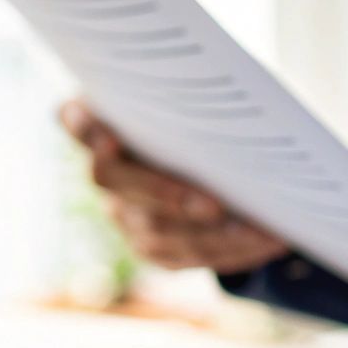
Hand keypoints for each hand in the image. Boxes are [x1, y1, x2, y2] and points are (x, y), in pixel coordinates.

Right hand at [60, 99, 288, 273]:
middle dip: (166, 195)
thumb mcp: (202, 90)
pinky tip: (271, 242)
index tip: (108, 136)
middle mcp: (104, 169)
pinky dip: (233, 251)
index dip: (86, 129)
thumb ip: (205, 91)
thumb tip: (254, 98)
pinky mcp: (151, 246)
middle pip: (115, 184)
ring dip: (214, 235)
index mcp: (104, 116)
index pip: (77, 119)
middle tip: (214, 206)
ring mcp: (123, 213)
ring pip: (156, 231)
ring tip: (263, 231)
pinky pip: (186, 256)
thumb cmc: (206, 106)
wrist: (209, 147)